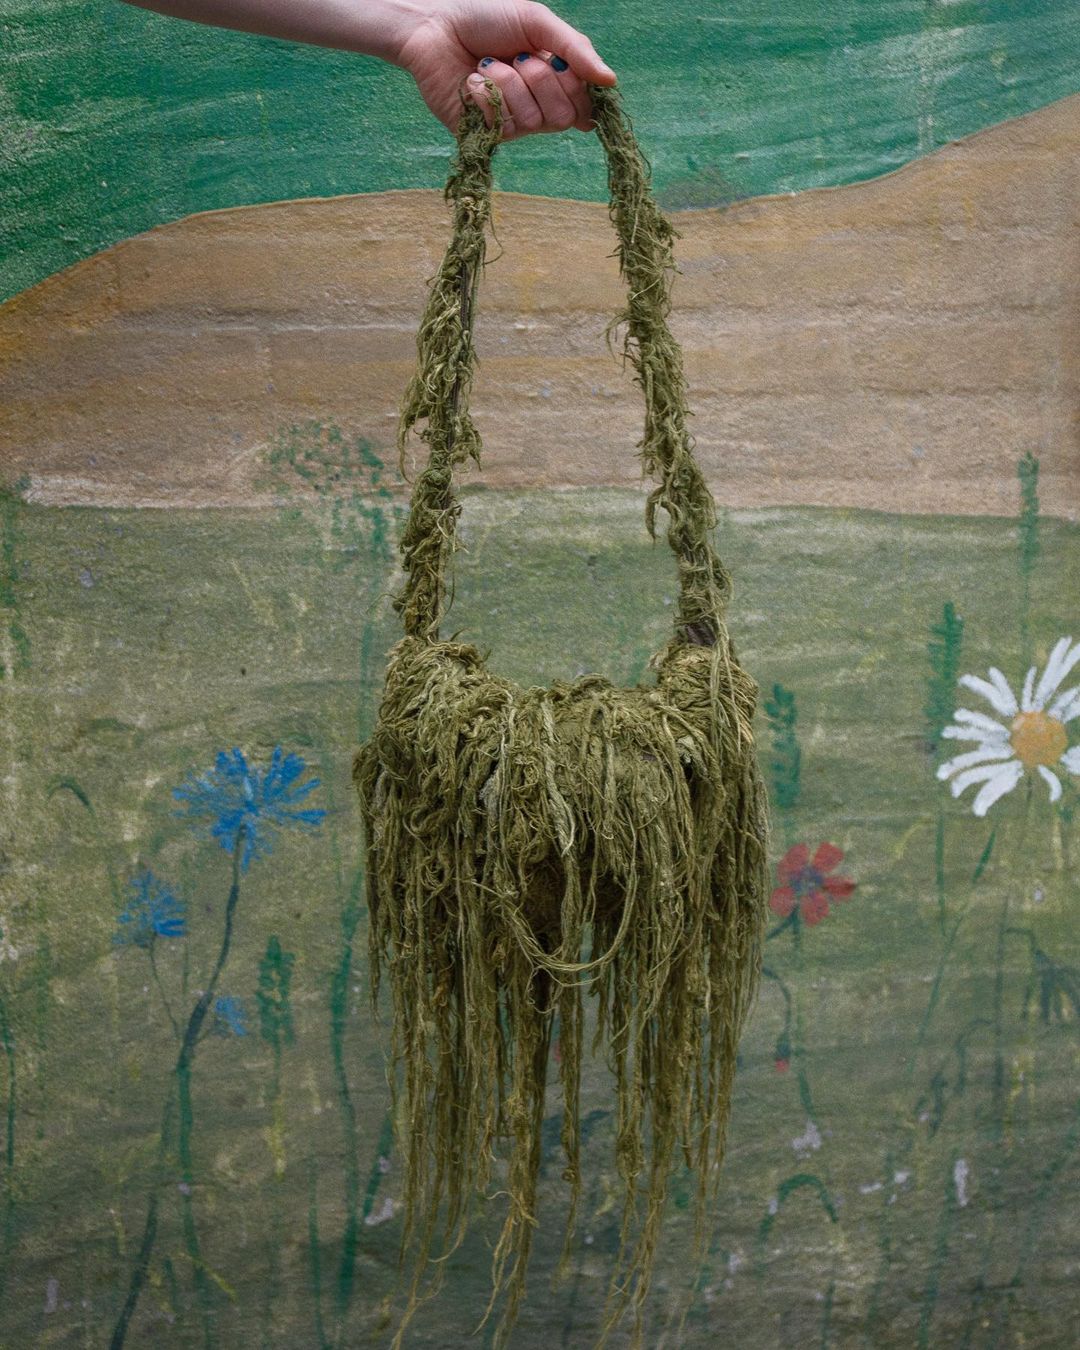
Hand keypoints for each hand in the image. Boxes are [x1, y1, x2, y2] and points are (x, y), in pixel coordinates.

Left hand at [393, 0, 616, 139]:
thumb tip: (611, 81)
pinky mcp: (482, 134)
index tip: (560, 64)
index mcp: (553, 83)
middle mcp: (535, 108)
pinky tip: (472, 81)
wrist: (434, 24)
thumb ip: (575, 49)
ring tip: (487, 64)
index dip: (577, 91)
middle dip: (541, 80)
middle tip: (518, 57)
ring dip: (509, 83)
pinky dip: (486, 95)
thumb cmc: (485, 17)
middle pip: (561, 117)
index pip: (583, 107)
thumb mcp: (537, 22)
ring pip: (532, 122)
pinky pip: (501, 125)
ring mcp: (509, 124)